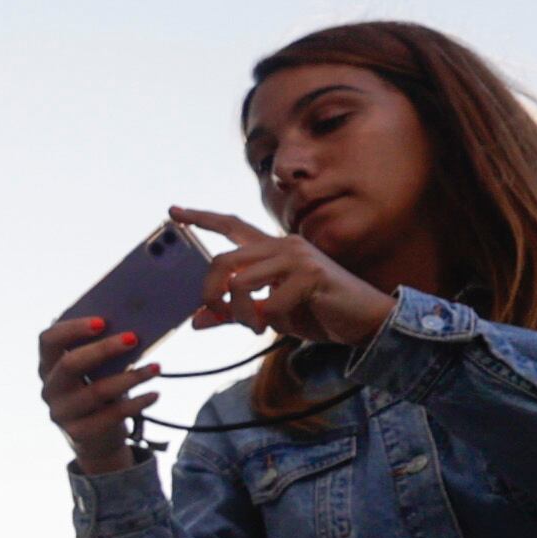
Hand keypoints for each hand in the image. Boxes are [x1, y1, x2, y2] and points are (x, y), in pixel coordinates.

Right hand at [37, 315, 159, 477]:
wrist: (96, 436)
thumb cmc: (97, 388)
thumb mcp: (94, 368)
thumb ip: (101, 348)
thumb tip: (132, 327)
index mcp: (49, 365)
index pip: (48, 340)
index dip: (72, 328)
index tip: (102, 322)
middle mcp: (50, 388)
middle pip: (70, 364)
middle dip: (103, 349)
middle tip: (134, 338)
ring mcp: (61, 413)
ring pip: (96, 391)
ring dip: (130, 377)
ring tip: (156, 368)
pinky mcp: (78, 433)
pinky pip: (111, 416)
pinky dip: (136, 403)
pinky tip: (154, 394)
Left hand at [171, 207, 396, 347]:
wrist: (363, 321)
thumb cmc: (316, 313)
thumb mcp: (267, 315)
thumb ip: (233, 313)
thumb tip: (195, 321)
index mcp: (271, 250)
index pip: (232, 227)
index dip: (202, 218)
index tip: (173, 211)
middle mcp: (282, 246)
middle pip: (221, 261)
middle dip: (210, 294)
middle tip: (219, 316)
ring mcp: (297, 257)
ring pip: (239, 282)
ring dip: (241, 314)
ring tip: (257, 326)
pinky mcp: (310, 274)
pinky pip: (270, 302)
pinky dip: (269, 321)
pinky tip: (282, 324)